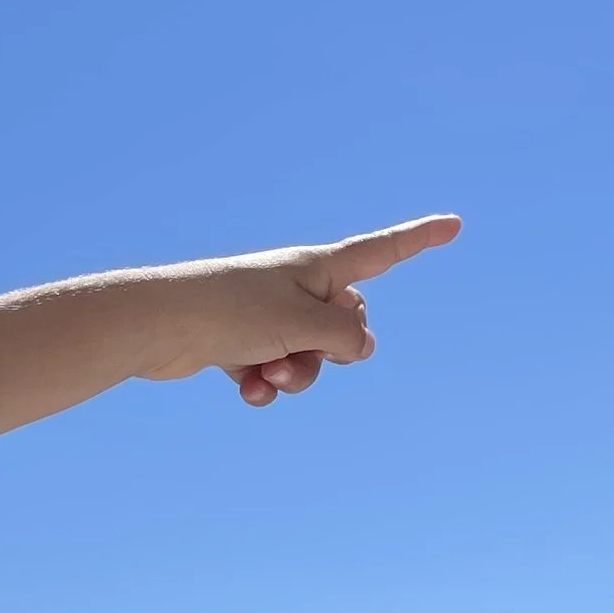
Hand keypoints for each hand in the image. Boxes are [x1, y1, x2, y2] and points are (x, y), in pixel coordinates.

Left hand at [136, 216, 461, 405]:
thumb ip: (346, 334)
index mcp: (319, 267)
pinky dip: (265, 384)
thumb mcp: (305, 322)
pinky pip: (272, 371)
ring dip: (298, 373)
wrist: (159, 325)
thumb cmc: (233, 311)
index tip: (454, 224)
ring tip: (270, 372)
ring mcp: (268, 315)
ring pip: (310, 356)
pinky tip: (247, 388)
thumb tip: (361, 347)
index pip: (383, 251)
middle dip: (333, 349)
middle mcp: (297, 286)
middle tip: (302, 349)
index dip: (419, 239)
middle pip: (346, 323)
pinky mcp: (240, 343)